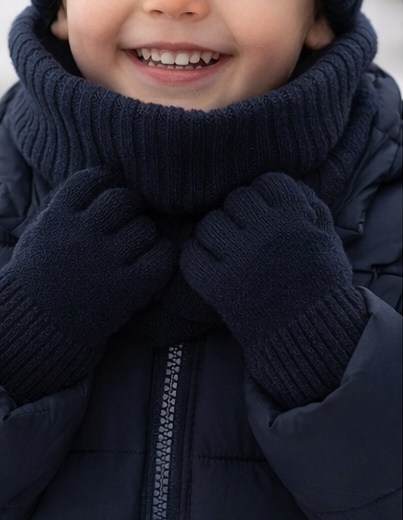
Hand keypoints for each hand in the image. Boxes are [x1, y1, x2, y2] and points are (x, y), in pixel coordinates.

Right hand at [0, 167, 176, 398]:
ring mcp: (104, 262)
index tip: (108, 192)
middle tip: (126, 221)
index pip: (92, 179)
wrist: (32, 329)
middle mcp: (81, 236)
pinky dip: (163, 255)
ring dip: (144, 233)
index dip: (106, 182)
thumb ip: (64, 206)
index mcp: (57, 218)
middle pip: (123, 200)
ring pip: (144, 228)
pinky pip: (161, 258)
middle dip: (129, 207)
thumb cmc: (38, 277)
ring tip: (136, 245)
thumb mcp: (39, 233)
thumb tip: (102, 178)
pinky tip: (153, 260)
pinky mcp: (125, 289)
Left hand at [181, 173, 366, 405]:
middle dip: (240, 211)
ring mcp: (240, 260)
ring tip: (225, 245)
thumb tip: (294, 184)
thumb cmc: (322, 288)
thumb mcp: (329, 243)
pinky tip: (205, 260)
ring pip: (209, 224)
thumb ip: (314, 210)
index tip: (265, 207)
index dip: (265, 192)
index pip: (268, 182)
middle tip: (244, 228)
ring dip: (215, 232)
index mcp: (296, 220)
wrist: (311, 338)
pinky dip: (193, 254)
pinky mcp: (220, 287)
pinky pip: (191, 255)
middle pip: (236, 199)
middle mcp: (266, 235)